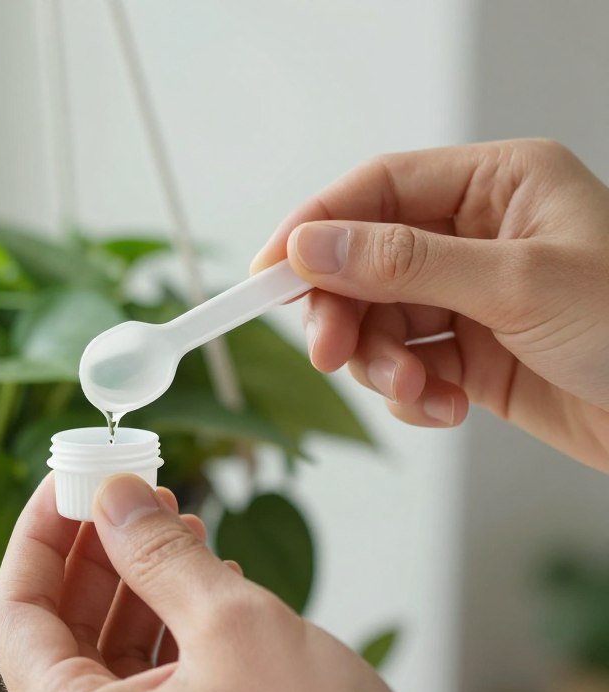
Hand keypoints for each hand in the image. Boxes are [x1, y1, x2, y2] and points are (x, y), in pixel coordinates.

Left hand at [0, 473, 449, 691]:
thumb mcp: (234, 627)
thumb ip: (158, 554)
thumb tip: (114, 497)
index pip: (16, 616)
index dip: (38, 537)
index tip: (70, 482)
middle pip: (61, 631)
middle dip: (96, 551)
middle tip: (126, 490)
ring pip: (108, 651)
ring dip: (136, 580)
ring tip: (171, 521)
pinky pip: (149, 679)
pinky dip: (168, 622)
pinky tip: (201, 574)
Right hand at [252, 139, 608, 472]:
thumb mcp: (519, 285)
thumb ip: (406, 263)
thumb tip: (313, 246)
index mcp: (496, 186)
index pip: (376, 189)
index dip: (315, 228)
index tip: (269, 275)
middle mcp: (476, 235)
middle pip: (364, 261)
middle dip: (346, 312)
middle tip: (333, 353)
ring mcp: (471, 297)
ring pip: (379, 321)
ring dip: (383, 364)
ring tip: (420, 392)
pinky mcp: (471, 354)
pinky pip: (407, 366)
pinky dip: (413, 395)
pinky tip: (450, 407)